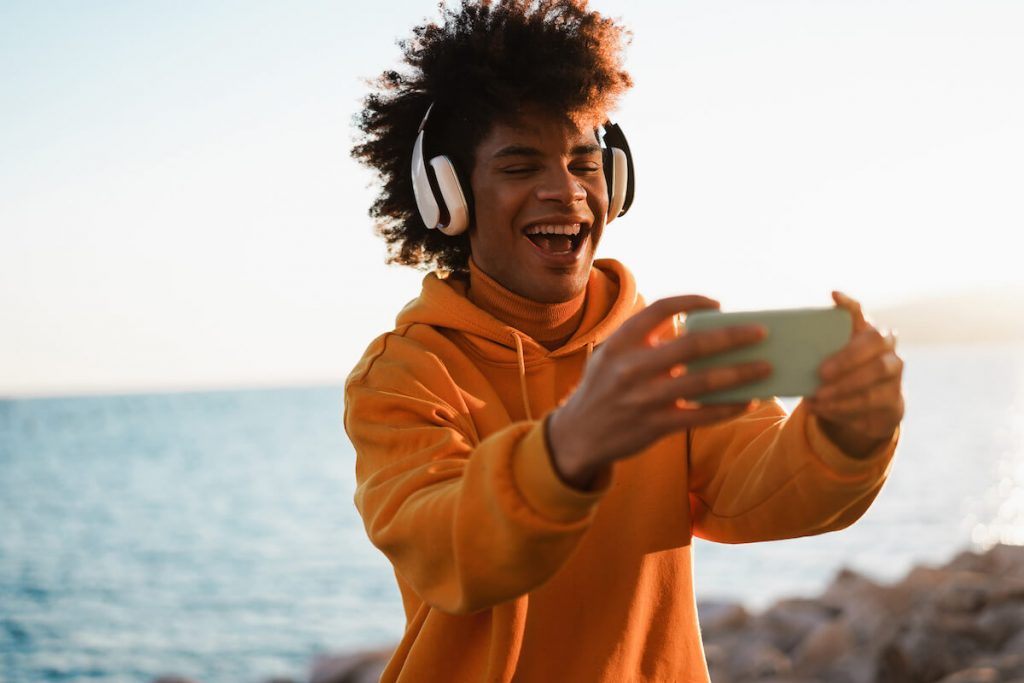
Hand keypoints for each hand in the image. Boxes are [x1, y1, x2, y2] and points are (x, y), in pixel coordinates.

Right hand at [547, 295, 772, 488]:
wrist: (577, 435)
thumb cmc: (603, 388)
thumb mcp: (611, 355)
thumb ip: (645, 339)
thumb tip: (696, 327)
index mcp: (621, 342)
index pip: (662, 308)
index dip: (693, 301)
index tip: (718, 304)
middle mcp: (631, 367)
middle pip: (693, 344)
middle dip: (733, 336)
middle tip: (761, 332)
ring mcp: (643, 398)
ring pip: (703, 382)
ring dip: (741, 373)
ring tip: (766, 367)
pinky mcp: (654, 426)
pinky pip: (701, 416)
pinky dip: (728, 408)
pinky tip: (747, 401)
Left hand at [805, 291, 903, 458]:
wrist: (865, 408)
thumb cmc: (840, 377)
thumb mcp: (828, 362)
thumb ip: (815, 350)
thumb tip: (780, 344)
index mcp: (866, 331)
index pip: (859, 311)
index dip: (849, 303)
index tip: (832, 295)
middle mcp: (887, 348)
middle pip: (874, 343)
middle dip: (847, 359)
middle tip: (821, 373)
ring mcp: (894, 374)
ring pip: (874, 378)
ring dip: (843, 391)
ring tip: (817, 398)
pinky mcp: (893, 400)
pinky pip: (870, 404)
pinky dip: (843, 408)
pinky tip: (823, 409)